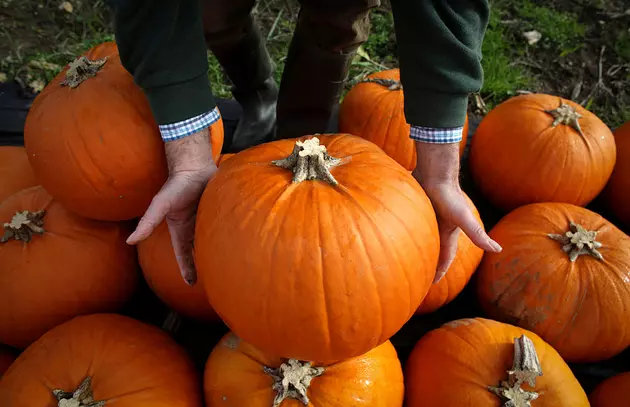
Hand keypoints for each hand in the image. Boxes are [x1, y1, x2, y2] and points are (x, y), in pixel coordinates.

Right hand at [126, 128, 216, 284]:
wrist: (194, 166)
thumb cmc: (176, 185)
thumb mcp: (160, 205)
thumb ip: (147, 222)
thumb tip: (130, 240)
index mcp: (180, 229)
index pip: (183, 254)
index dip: (186, 268)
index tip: (191, 284)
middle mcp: (194, 227)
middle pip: (198, 251)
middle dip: (202, 264)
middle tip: (214, 280)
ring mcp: (207, 220)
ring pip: (211, 240)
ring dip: (216, 252)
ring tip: (226, 267)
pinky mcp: (219, 212)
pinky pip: (223, 228)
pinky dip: (227, 236)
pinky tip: (236, 243)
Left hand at [413, 141, 501, 283]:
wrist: (434, 172)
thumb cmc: (448, 195)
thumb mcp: (463, 218)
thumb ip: (477, 234)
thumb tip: (498, 249)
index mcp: (449, 232)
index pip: (445, 257)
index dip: (441, 270)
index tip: (432, 283)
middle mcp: (438, 226)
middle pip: (432, 248)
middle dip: (428, 262)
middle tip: (417, 275)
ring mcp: (427, 217)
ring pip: (420, 237)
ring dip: (416, 247)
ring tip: (404, 258)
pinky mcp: (416, 208)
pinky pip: (411, 224)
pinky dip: (405, 232)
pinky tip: (393, 234)